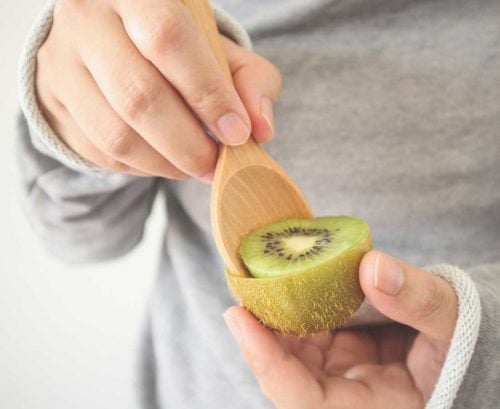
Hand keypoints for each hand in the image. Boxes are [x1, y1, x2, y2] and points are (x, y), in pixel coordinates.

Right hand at [36, 0, 280, 178]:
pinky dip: (142, 167)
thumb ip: (249, 81)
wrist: (108, 42)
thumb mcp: (218, 48)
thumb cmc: (174, 46)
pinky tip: (164, 160)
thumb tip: (260, 129)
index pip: (168, 39)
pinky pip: (102, 151)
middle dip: (188, 144)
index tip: (238, 134)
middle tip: (216, 164)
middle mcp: (88, 19)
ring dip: (166, 164)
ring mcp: (62, 63)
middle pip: (139, 95)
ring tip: (194, 165)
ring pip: (117, 134)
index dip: (208, 93)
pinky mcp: (55, 102)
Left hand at [224, 251, 457, 408]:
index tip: (238, 317)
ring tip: (258, 277)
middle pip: (287, 376)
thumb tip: (372, 266)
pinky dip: (294, 308)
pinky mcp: (340, 356)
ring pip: (291, 353)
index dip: (268, 364)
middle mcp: (348, 399)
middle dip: (259, 335)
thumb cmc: (466, 348)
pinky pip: (307, 335)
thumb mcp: (454, 324)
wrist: (467, 350)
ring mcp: (341, 377)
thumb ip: (420, 301)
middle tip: (242, 286)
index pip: (306, 402)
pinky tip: (287, 283)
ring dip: (272, 318)